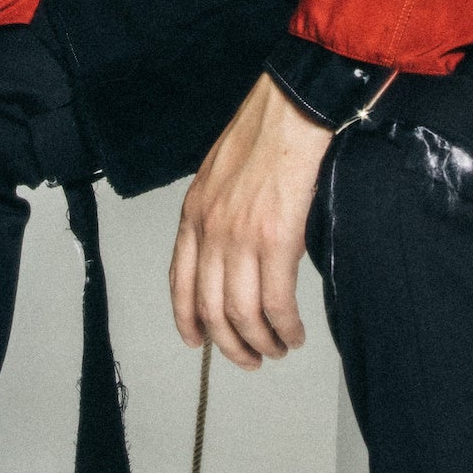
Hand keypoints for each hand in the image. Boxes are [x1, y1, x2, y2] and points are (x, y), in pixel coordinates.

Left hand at [169, 72, 333, 369]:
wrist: (291, 113)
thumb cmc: (264, 135)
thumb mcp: (218, 174)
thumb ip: (215, 213)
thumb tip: (229, 251)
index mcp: (193, 215)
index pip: (179, 283)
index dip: (187, 320)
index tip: (198, 341)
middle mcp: (210, 231)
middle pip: (210, 308)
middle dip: (229, 344)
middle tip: (248, 359)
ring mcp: (240, 238)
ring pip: (241, 314)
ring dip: (259, 342)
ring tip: (277, 350)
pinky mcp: (276, 240)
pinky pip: (276, 302)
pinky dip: (285, 327)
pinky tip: (294, 333)